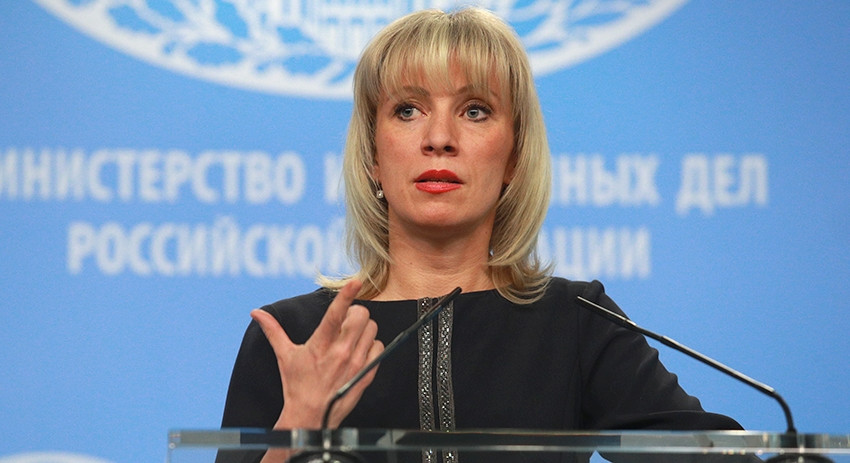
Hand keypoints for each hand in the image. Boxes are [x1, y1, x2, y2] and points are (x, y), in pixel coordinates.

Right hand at [250, 279, 383, 429]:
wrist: (310, 416)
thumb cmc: (297, 385)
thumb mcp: (284, 356)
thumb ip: (273, 330)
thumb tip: (256, 313)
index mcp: (320, 345)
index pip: (335, 314)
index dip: (346, 295)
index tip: (355, 281)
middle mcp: (341, 352)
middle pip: (361, 316)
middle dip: (355, 313)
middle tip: (346, 321)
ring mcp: (356, 363)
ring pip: (372, 329)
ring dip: (363, 328)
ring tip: (351, 338)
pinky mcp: (366, 374)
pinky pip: (379, 347)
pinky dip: (371, 345)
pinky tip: (359, 351)